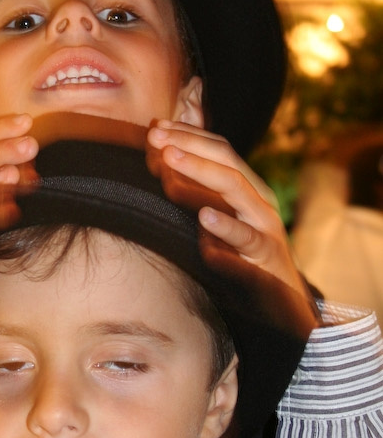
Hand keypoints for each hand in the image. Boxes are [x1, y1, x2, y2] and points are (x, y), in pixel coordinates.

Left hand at [147, 120, 314, 311]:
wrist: (282, 308)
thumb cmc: (242, 260)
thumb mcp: (221, 221)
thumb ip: (198, 191)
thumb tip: (162, 156)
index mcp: (250, 190)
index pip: (220, 150)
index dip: (188, 136)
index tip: (153, 129)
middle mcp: (259, 204)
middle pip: (227, 164)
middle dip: (190, 148)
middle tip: (156, 141)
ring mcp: (265, 231)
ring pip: (236, 194)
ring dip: (201, 177)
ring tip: (169, 167)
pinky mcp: (265, 263)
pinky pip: (247, 243)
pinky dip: (226, 229)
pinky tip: (204, 219)